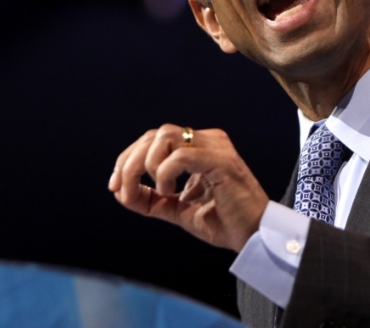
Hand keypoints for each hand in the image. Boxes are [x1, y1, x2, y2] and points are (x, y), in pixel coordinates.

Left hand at [108, 124, 269, 251]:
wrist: (254, 236)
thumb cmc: (223, 221)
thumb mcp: (177, 210)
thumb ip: (151, 200)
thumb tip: (121, 192)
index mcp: (199, 147)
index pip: (154, 139)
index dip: (128, 159)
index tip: (115, 187)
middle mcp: (208, 140)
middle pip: (155, 134)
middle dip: (129, 162)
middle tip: (121, 190)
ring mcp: (216, 147)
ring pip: (165, 136)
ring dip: (146, 164)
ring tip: (156, 191)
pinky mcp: (222, 162)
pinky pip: (181, 156)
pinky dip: (165, 174)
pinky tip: (172, 193)